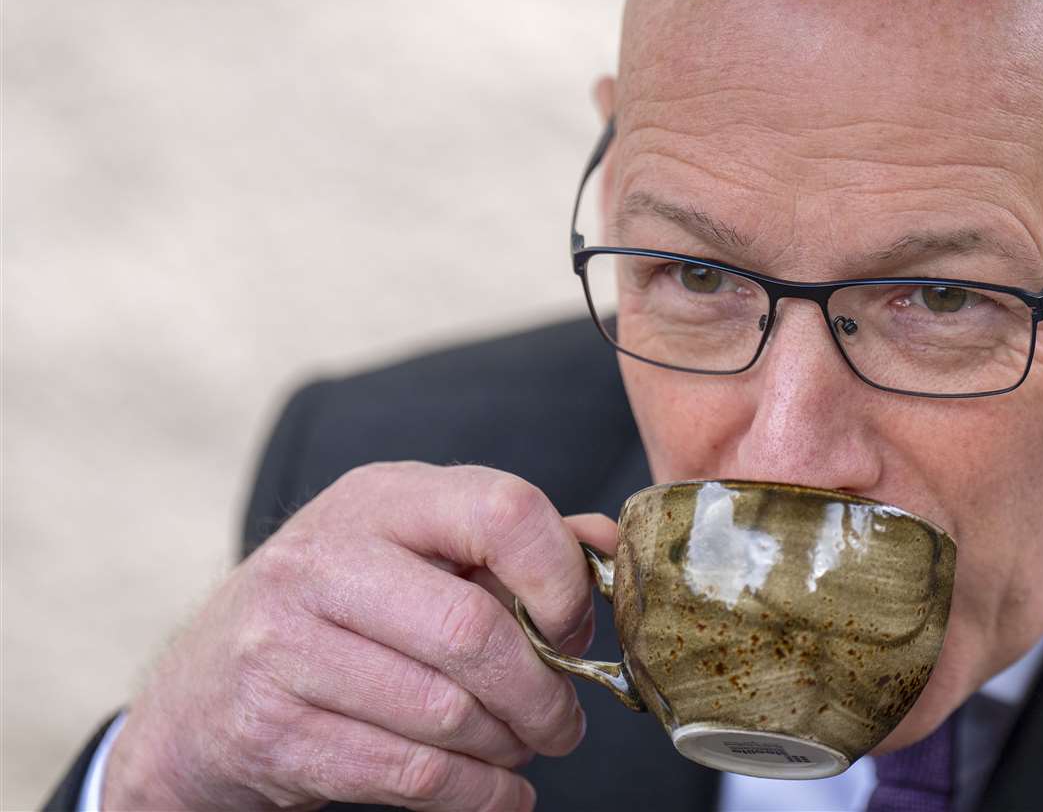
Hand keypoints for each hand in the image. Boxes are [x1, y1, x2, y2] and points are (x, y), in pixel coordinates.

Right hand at [101, 461, 618, 810]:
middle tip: (565, 721)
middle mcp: (322, 560)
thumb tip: (609, 543)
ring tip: (523, 750)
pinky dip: (474, 796)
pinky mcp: (271, 732)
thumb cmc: (337, 612)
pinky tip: (497, 794)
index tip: (575, 628)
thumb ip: (513, 543)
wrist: (195, 697)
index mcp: (379, 498)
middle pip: (473, 630)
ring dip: (508, 747)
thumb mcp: (413, 551)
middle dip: (542, 691)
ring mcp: (282, 646)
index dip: (560, 577)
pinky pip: (407, 776)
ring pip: (445, 713)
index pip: (500, 510)